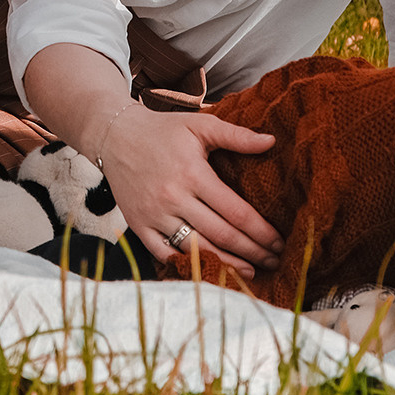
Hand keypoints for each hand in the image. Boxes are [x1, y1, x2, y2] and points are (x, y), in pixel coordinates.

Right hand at [99, 106, 285, 274]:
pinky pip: (165, 254)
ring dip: (227, 263)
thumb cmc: (163, 130)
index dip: (261, 231)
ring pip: (196, 249)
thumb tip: (271, 141)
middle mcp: (173, 197)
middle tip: (274, 260)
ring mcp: (153, 214)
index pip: (236, 211)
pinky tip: (209, 269)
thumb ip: (236, 135)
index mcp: (192, 173)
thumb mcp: (199, 125)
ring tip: (251, 270)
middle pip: (221, 235)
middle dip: (253, 251)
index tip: (279, 241)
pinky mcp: (138, 225)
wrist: (115, 136)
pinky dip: (187, 265)